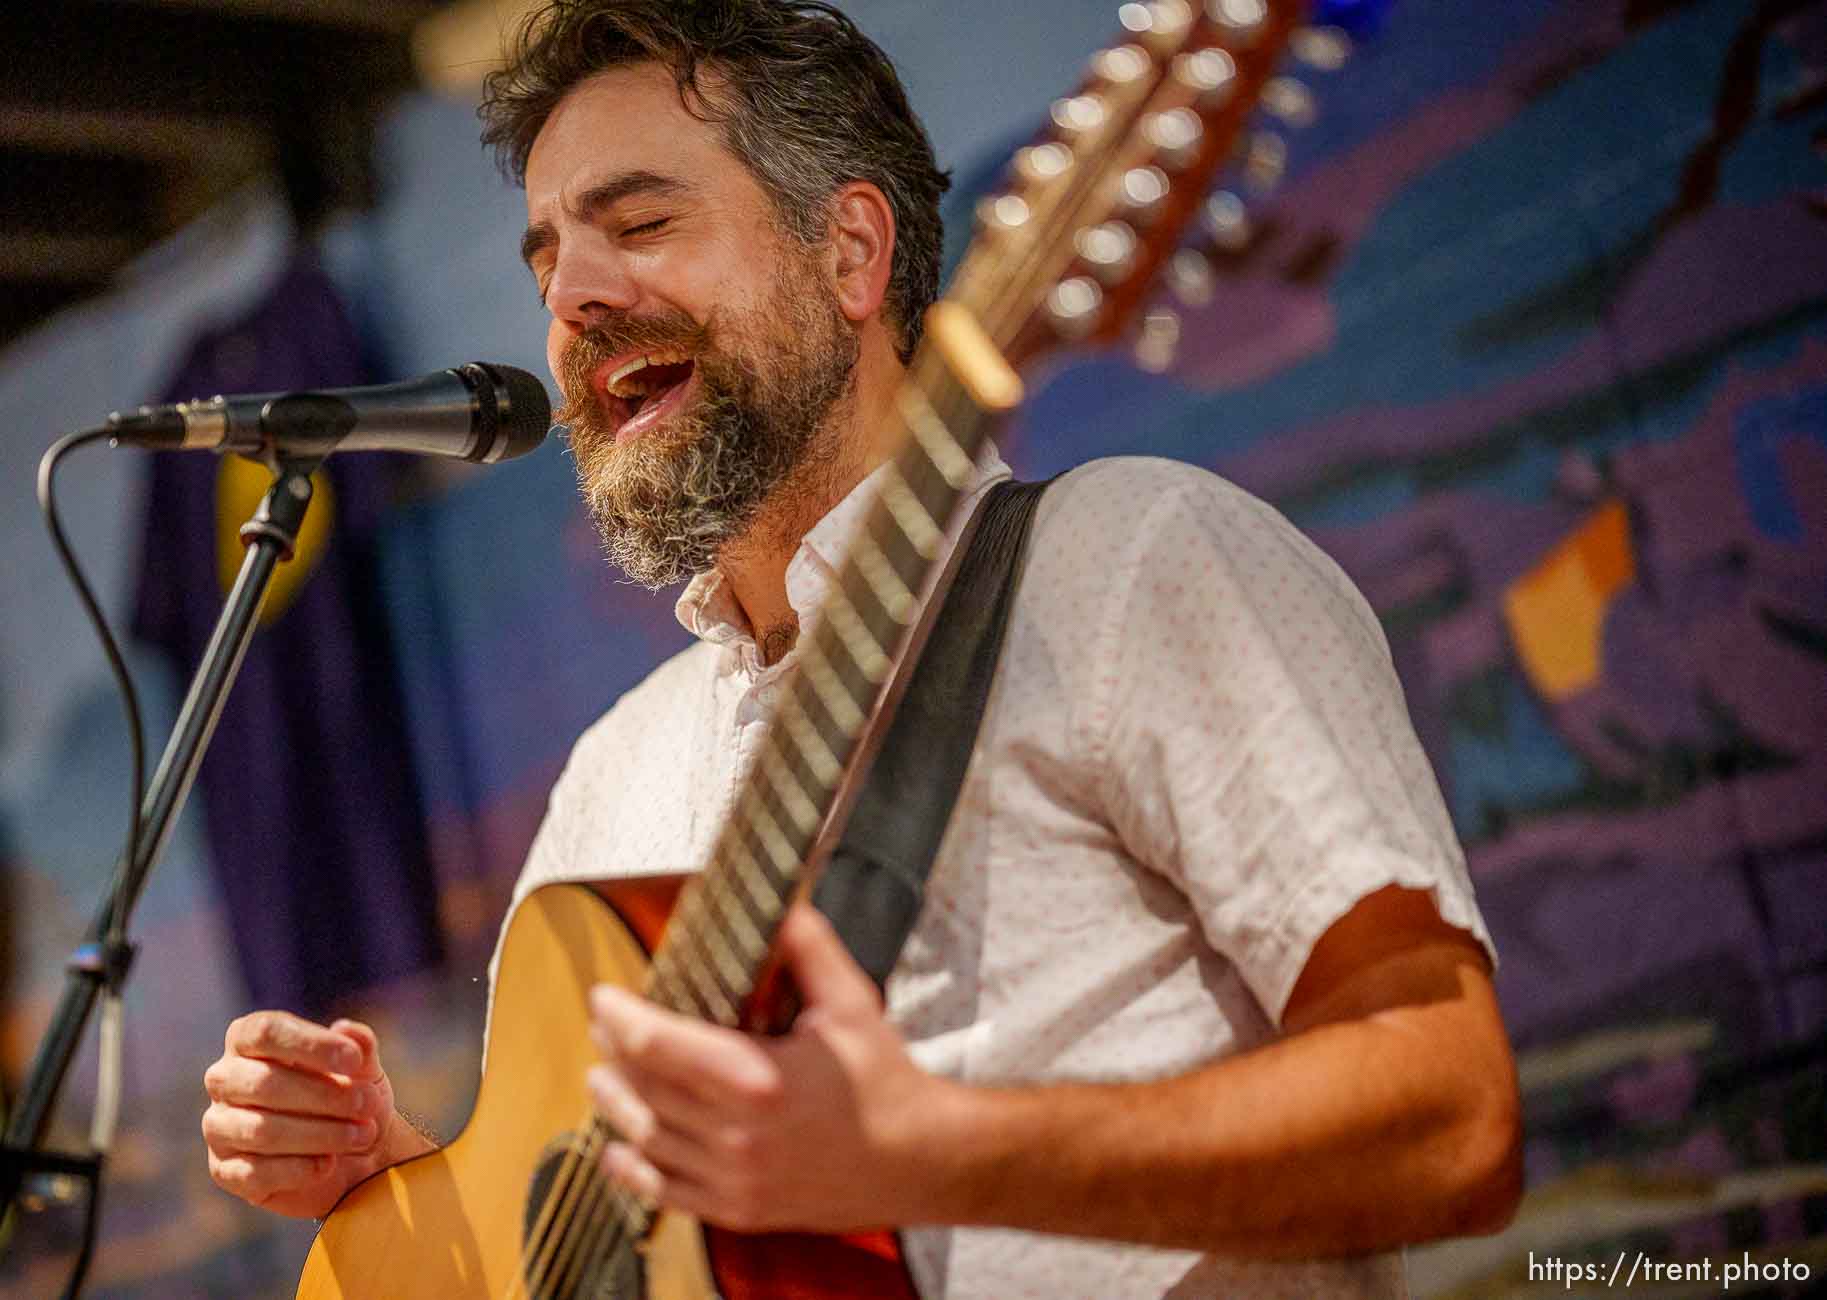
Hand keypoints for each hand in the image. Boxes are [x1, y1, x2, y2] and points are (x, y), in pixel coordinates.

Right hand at [202, 1012, 432, 1218]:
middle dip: (323, 1095)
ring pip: (260, 1131)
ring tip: (362, 1135)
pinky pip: (254, 1173)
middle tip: (366, 1104)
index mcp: (248, 1039)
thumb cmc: (350, 1095)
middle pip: (263, 1082)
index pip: (266, 1032)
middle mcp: (225, 1079)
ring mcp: (219, 1126)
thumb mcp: (364, 1069)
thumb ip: (360, 1046)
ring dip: (319, 1134)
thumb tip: (345, 1029)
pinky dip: (300, 1170)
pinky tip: (330, 1164)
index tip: (354, 1061)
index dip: (311, 1045)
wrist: (354, 1153)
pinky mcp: (225, 1171)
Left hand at [587, 903, 958, 1232]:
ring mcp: (736, 1179)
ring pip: (649, 1140)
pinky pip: (668, 1192)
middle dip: (615, 1053)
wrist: (918, 1159)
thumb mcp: (851, 1004)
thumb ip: (809, 949)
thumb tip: (780, 906)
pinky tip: (617, 1150)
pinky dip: (633, 1171)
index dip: (620, 1017)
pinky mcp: (740, 1209)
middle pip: (645, 1089)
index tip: (602, 996)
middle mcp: (739, 1134)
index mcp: (759, 1078)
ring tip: (601, 1077)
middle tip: (603, 1027)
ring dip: (616, 1105)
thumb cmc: (885, 1081)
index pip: (660, 1043)